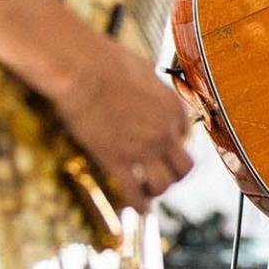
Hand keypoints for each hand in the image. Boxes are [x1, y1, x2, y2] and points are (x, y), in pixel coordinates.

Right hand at [53, 40, 193, 212]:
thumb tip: (145, 81)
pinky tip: (135, 207)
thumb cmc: (107, 62)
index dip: (172, 141)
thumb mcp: (141, 68)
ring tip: (147, 189)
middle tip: (162, 173)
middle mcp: (164, 131)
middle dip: (175, 173)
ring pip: (164, 184)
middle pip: (184, 166)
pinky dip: (138, 204)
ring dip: (157, 190)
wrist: (84, 70)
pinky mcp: (118, 161)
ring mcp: (143, 149)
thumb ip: (149, 83)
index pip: (184, 134)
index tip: (160, 145)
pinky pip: (134, 193)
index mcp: (172, 107)